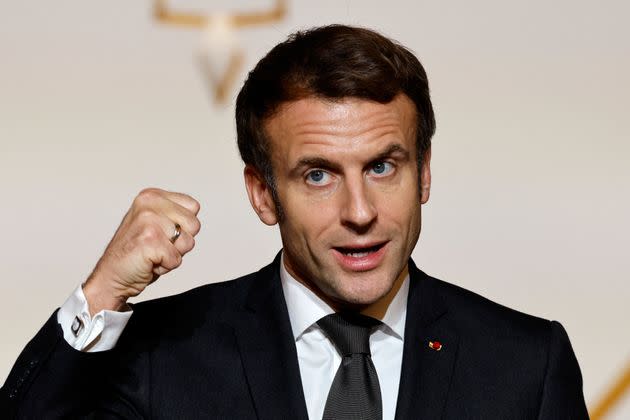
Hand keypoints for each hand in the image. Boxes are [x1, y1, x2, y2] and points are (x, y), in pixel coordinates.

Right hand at [83, 188, 200, 314]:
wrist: (110, 275)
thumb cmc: (136, 252)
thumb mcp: (155, 222)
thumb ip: (175, 214)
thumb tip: (195, 213)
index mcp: (152, 196)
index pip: (193, 207)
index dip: (184, 226)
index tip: (162, 233)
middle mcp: (149, 204)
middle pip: (194, 225)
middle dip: (181, 241)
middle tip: (158, 245)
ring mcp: (149, 222)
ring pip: (188, 243)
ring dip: (173, 254)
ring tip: (153, 253)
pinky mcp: (150, 241)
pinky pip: (176, 259)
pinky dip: (166, 266)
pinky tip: (148, 262)